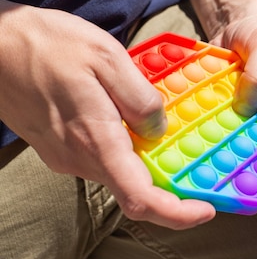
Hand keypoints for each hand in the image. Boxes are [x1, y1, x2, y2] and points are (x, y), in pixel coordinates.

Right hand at [0, 2, 214, 227]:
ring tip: (155, 122)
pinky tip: (123, 115)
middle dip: (166, 179)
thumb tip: (159, 129)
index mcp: (95, 139)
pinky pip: (98, 157)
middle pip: (133, 188)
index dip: (177, 214)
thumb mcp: (106, 56)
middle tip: (191, 154)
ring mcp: (64, 156)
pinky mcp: (56, 148)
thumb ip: (139, 97)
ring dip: (142, 157)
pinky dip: (121, 146)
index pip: (140, 198)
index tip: (204, 210)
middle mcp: (78, 158)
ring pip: (116, 171)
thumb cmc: (48, 44)